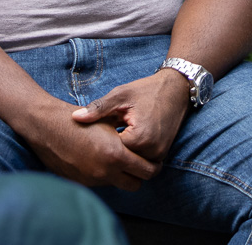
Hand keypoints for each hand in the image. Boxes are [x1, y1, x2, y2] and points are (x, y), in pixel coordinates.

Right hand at [21, 97, 160, 189]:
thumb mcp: (108, 122)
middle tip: (140, 164)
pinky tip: (98, 160)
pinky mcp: (80, 183)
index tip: (155, 162)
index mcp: (116, 155)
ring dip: (120, 175)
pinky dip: (103, 175)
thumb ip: (128, 139)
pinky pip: (100, 184)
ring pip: (117, 184)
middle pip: (135, 185)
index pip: (146, 171)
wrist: (47, 127)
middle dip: (140, 176)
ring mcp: (92, 180)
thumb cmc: (79, 120)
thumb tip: (145, 149)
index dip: (154, 167)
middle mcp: (105, 172)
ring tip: (116, 158)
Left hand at [71, 69, 191, 165]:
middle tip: (103, 134)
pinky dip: (133, 152)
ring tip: (114, 136)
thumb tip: (75, 118)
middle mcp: (152, 151)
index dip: (101, 142)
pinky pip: (142, 160)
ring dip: (123, 153)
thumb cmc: (146, 90)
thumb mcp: (120, 95)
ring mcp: (160, 154)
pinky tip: (124, 139)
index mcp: (140, 138)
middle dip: (111, 149)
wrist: (176, 89)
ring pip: (132, 163)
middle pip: (122, 160)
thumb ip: (98, 109)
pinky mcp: (163, 153)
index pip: (112, 152)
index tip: (96, 131)